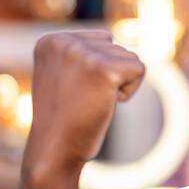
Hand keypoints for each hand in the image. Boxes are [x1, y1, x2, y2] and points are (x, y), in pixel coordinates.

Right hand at [23, 31, 146, 181]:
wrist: (53, 149)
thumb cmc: (62, 120)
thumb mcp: (61, 77)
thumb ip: (78, 55)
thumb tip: (108, 39)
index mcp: (50, 41)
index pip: (99, 40)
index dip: (97, 70)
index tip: (73, 91)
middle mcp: (63, 41)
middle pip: (114, 46)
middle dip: (110, 76)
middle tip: (84, 99)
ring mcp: (82, 53)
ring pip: (129, 57)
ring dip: (118, 84)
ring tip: (91, 102)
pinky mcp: (103, 69)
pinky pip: (139, 69)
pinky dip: (128, 91)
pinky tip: (105, 104)